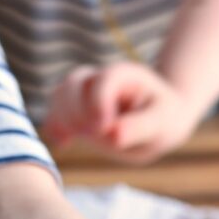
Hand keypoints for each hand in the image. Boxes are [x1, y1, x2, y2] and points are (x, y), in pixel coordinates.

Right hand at [42, 62, 199, 162]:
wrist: (157, 119)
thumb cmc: (162, 118)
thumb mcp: (160, 123)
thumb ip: (138, 128)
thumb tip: (112, 137)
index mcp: (123, 75)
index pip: (103, 82)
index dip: (98, 104)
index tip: (103, 128)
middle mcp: (100, 79)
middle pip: (73, 85)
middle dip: (77, 112)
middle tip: (92, 134)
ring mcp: (84, 94)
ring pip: (60, 96)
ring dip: (63, 120)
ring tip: (72, 140)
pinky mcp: (75, 111)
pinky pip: (56, 112)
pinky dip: (55, 127)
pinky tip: (63, 144)